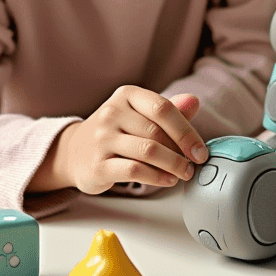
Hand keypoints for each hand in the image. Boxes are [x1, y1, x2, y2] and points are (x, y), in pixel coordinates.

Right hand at [45, 87, 207, 194]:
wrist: (74, 151)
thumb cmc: (116, 131)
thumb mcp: (140, 114)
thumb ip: (168, 110)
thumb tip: (194, 101)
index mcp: (127, 95)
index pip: (163, 108)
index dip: (186, 130)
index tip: (200, 149)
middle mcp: (112, 112)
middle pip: (157, 132)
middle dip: (181, 152)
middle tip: (194, 164)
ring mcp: (102, 138)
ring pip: (148, 151)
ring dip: (173, 165)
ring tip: (183, 173)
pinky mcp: (97, 165)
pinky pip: (134, 171)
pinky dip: (157, 177)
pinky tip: (167, 180)